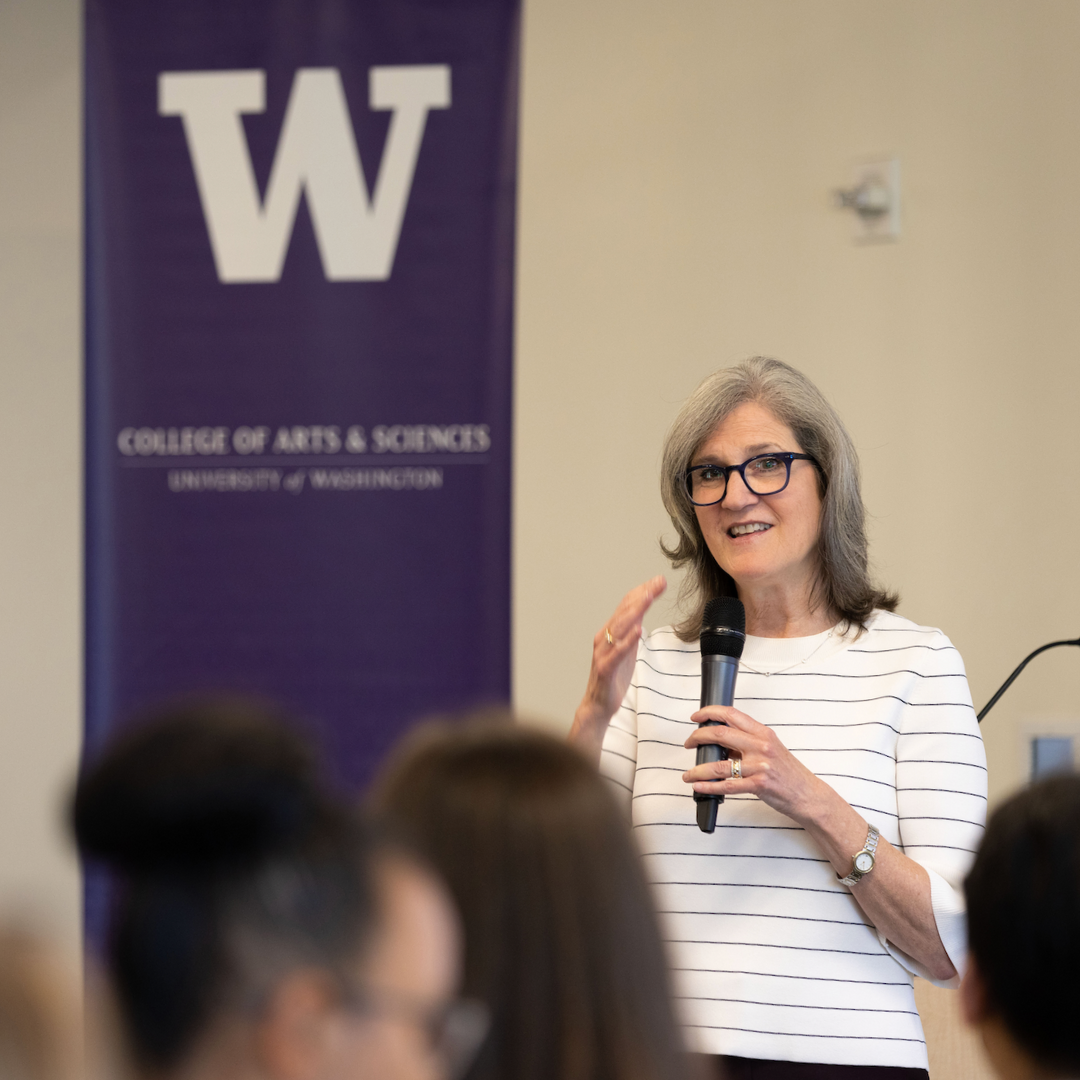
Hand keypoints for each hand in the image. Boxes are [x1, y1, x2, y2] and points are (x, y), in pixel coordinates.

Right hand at [569, 575, 665, 762]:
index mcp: (611, 631)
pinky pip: (616, 653)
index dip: (643, 592)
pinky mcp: (605, 669)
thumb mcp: (627, 649)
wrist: (599, 704)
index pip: (627, 606)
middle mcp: (605, 637)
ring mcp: (604, 652)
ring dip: (635, 611)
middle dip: (643, 595)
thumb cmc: (613, 676)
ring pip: (619, 627)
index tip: (659, 581)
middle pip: (625, 611)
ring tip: (648, 598)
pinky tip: (637, 630)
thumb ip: (632, 630)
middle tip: (658, 582)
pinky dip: (627, 640)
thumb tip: (642, 612)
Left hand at [681, 705, 828, 823]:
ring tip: (689, 773)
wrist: (808, 795)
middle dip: (698, 737)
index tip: (696, 717)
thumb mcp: (771, 748)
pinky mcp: (758, 785)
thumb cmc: (789, 772)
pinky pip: (726, 786)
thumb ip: (747, 742)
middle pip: (720, 734)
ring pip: (719, 765)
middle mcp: (761, 746)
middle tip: (689, 743)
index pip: (732, 714)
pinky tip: (699, 786)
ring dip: (698, 769)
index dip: (710, 712)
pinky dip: (708, 786)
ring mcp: (760, 766)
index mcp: (763, 733)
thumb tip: (720, 741)